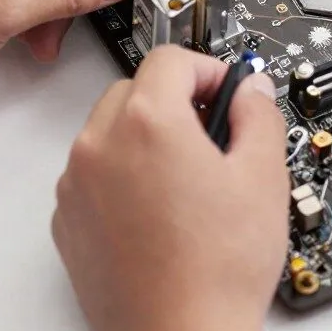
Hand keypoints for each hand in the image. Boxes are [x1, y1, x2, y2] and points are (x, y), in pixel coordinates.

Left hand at [53, 46, 287, 330]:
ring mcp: (77, 186)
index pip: (172, 59)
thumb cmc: (216, 271)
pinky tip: (162, 211)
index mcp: (147, 123)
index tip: (227, 90)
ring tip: (189, 180)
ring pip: (109, 131)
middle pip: (135, 89)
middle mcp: (100, 146)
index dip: (209, 69)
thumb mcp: (264, 178)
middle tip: (213, 135)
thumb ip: (259, 115)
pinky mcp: (67, 221)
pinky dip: (121, 177)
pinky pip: (93, 175)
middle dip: (175, 102)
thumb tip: (251, 90)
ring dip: (145, 138)